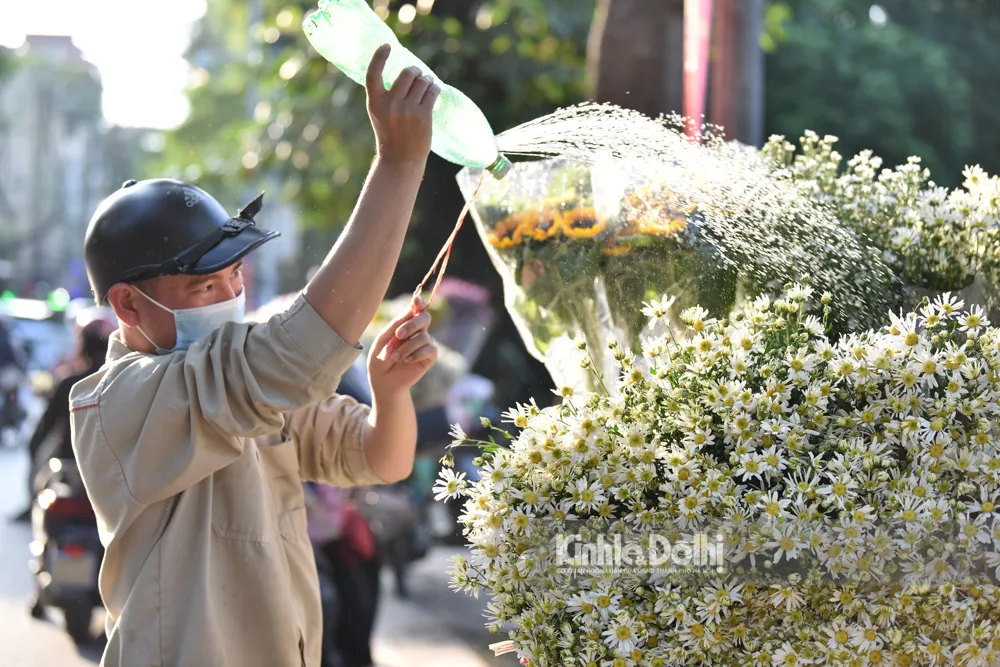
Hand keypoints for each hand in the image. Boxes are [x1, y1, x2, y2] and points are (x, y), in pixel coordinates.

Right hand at [365, 44, 439, 164]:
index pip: (373, 74)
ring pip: (422, 81)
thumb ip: (385, 95)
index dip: (379, 57)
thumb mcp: (379, 114)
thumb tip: (405, 73)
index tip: (387, 46)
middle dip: (416, 71)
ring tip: (428, 83)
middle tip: (418, 75)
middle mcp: (390, 104)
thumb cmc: (390, 134)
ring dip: (427, 79)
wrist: (400, 160)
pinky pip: (432, 91)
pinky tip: (434, 89)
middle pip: (407, 73)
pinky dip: (435, 87)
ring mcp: (407, 109)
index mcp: (375, 102)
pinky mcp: (422, 115)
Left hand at [368, 296, 437, 395]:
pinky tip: (407, 360)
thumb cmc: (380, 360)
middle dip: (412, 324)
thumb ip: (395, 325)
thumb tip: (411, 309)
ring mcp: (425, 344)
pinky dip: (416, 354)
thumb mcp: (382, 340)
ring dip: (407, 347)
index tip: (417, 299)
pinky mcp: (430, 357)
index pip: (416, 309)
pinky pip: (430, 349)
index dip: (419, 302)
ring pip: (424, 336)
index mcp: (405, 325)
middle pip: (425, 317)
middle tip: (399, 335)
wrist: (383, 382)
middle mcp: (417, 332)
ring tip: (396, 357)